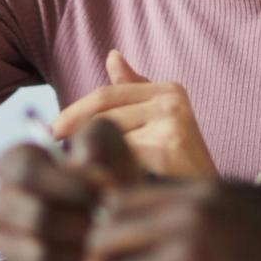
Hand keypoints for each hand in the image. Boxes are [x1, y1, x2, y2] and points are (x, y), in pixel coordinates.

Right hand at [0, 117, 144, 260]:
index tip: (102, 187)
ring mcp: (9, 247)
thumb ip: (96, 139)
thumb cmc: (111, 173)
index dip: (64, 182)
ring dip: (82, 254)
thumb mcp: (110, 142)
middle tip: (106, 223)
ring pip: (39, 258)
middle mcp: (3, 205)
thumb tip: (82, 165)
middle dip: (79, 222)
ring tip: (106, 247)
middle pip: (31, 218)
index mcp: (16, 165)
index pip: (20, 171)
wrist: (125, 216)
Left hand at [49, 50, 218, 179]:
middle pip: (104, 115)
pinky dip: (110, 173)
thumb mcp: (157, 124)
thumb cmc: (179, 168)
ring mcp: (172, 121)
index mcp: (168, 89)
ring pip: (109, 137)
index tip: (53, 130)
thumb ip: (133, 91)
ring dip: (94, 159)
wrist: (207, 206)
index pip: (105, 95)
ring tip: (87, 178)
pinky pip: (121, 156)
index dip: (74, 113)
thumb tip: (112, 55)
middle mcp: (172, 99)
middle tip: (58, 157)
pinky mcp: (170, 146)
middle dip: (78, 136)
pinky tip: (109, 188)